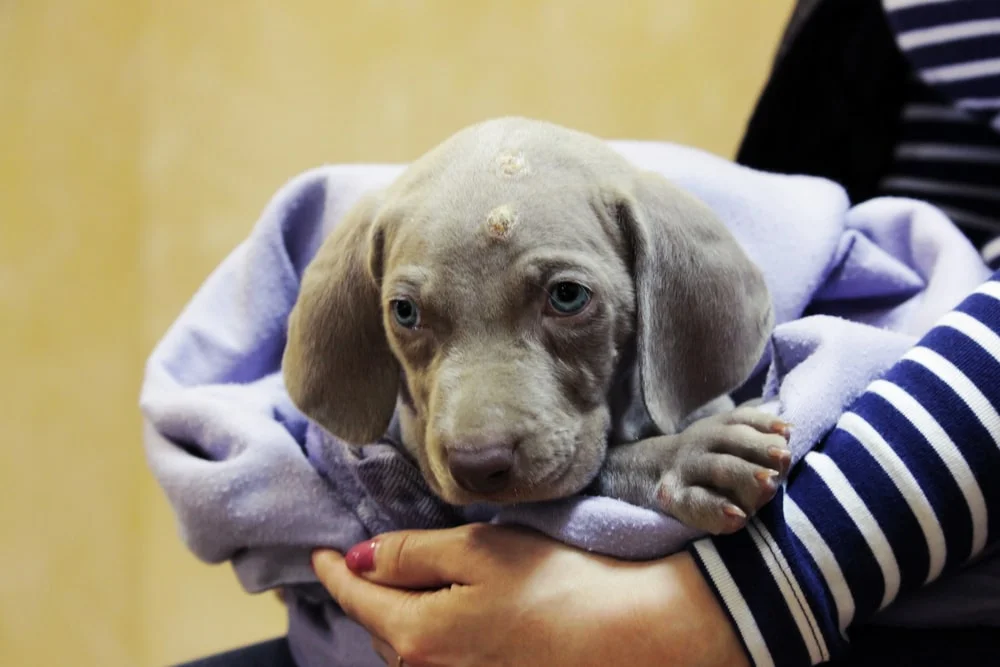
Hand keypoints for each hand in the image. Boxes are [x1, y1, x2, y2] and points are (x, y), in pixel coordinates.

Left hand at [312, 523, 749, 666]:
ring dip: (397, 617)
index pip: (357, 597)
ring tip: (399, 583)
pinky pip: (442, 664)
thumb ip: (412, 555)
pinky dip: (430, 636)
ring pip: (410, 649)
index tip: (319, 550)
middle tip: (359, 560)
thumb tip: (358, 560)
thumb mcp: (479, 551)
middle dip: (365, 593)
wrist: (636, 636)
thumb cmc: (558, 585)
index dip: (334, 570)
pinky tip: (447, 614)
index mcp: (417, 636)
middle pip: (381, 627)